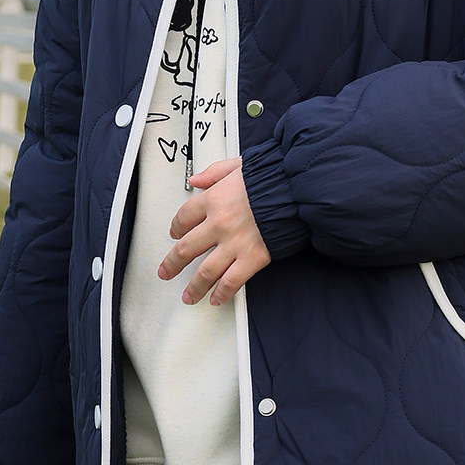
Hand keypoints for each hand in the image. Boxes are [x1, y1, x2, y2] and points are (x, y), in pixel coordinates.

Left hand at [160, 156, 270, 305]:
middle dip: (172, 264)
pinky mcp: (252, 258)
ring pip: (205, 272)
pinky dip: (222, 293)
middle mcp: (219, 224)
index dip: (176, 228)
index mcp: (214, 199)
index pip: (183, 218)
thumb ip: (215, 173)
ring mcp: (234, 244)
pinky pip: (231, 282)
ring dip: (194, 287)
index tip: (175, 235)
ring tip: (189, 296)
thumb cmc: (272, 177)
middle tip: (167, 271)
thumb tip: (196, 179)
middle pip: (186, 249)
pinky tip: (216, 299)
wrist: (298, 190)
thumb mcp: (238, 165)